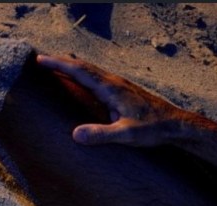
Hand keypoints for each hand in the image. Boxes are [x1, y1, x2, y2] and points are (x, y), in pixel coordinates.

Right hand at [36, 54, 187, 146]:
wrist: (177, 125)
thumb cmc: (153, 130)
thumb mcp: (127, 135)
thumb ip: (102, 134)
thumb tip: (75, 135)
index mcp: (110, 89)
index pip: (79, 71)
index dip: (58, 64)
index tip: (39, 59)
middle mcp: (115, 82)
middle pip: (83, 67)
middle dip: (61, 62)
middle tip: (42, 60)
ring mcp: (122, 86)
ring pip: (93, 71)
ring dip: (74, 67)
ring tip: (59, 67)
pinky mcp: (127, 92)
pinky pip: (101, 78)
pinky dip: (87, 76)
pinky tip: (87, 83)